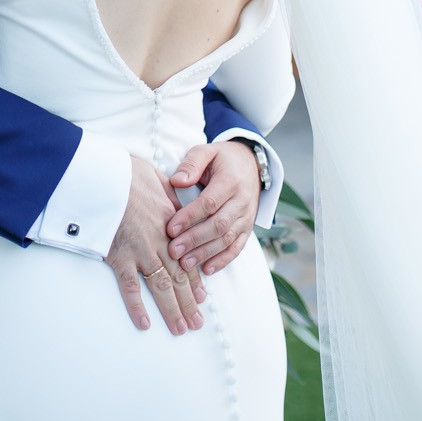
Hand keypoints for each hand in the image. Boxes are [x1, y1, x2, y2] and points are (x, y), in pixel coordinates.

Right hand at [106, 156, 203, 334]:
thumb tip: (178, 197)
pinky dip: (137, 306)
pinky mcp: (119, 256)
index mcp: (171, 224)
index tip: (202, 298)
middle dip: (188, 303)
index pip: (188, 258)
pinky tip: (144, 323)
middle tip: (196, 324)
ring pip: (161, 287)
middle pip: (179, 279)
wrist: (103, 175)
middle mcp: (160, 242)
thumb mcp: (158, 179)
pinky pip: (130, 286)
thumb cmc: (127, 173)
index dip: (195, 281)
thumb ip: (171, 195)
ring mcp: (140, 251)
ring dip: (172, 310)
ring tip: (180, 329)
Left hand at [166, 141, 262, 276]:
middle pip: (218, 225)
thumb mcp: (207, 151)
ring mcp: (247, 217)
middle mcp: (242, 201)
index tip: (170, 228)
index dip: (190, 217)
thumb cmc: (222, 159)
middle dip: (194, 240)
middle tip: (173, 251)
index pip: (210, 203)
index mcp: (230, 181)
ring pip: (227, 239)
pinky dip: (223, 260)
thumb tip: (177, 181)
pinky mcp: (247, 228)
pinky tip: (207, 269)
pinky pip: (237, 247)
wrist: (250, 164)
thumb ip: (192, 163)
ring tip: (184, 263)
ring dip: (205, 253)